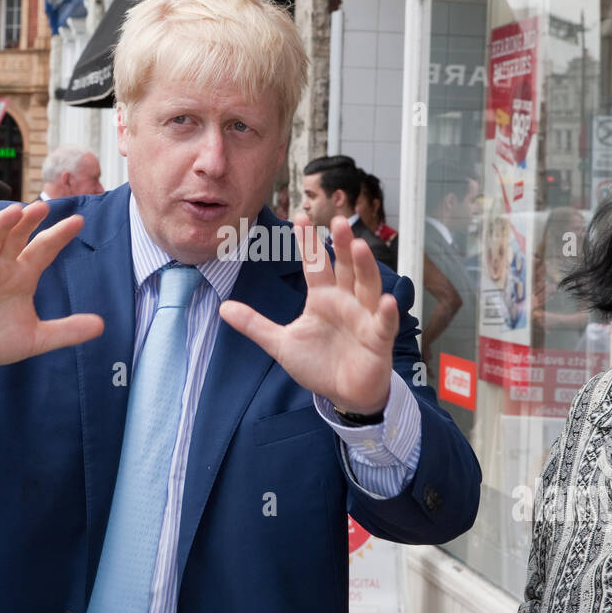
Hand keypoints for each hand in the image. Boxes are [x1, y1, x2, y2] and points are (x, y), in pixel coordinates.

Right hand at [0, 203, 103, 377]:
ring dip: (0, 225)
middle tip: (43, 207)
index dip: (59, 235)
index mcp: (22, 275)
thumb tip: (101, 326)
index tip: (79, 221)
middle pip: (16, 236)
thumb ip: (65, 331)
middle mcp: (0, 266)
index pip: (44, 249)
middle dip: (28, 221)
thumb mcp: (34, 339)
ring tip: (15, 212)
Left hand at [219, 214, 397, 414]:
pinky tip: (388, 300)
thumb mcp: (281, 344)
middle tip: (338, 221)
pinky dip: (387, 312)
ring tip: (359, 247)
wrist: (344, 395)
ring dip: (365, 267)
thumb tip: (223, 307)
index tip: (300, 217)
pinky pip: (385, 323)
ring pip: (367, 286)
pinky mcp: (379, 338)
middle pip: (345, 267)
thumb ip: (255, 324)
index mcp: (323, 297)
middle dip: (341, 245)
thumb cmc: (318, 364)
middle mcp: (346, 300)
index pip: (316, 264)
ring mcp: (365, 317)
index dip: (309, 243)